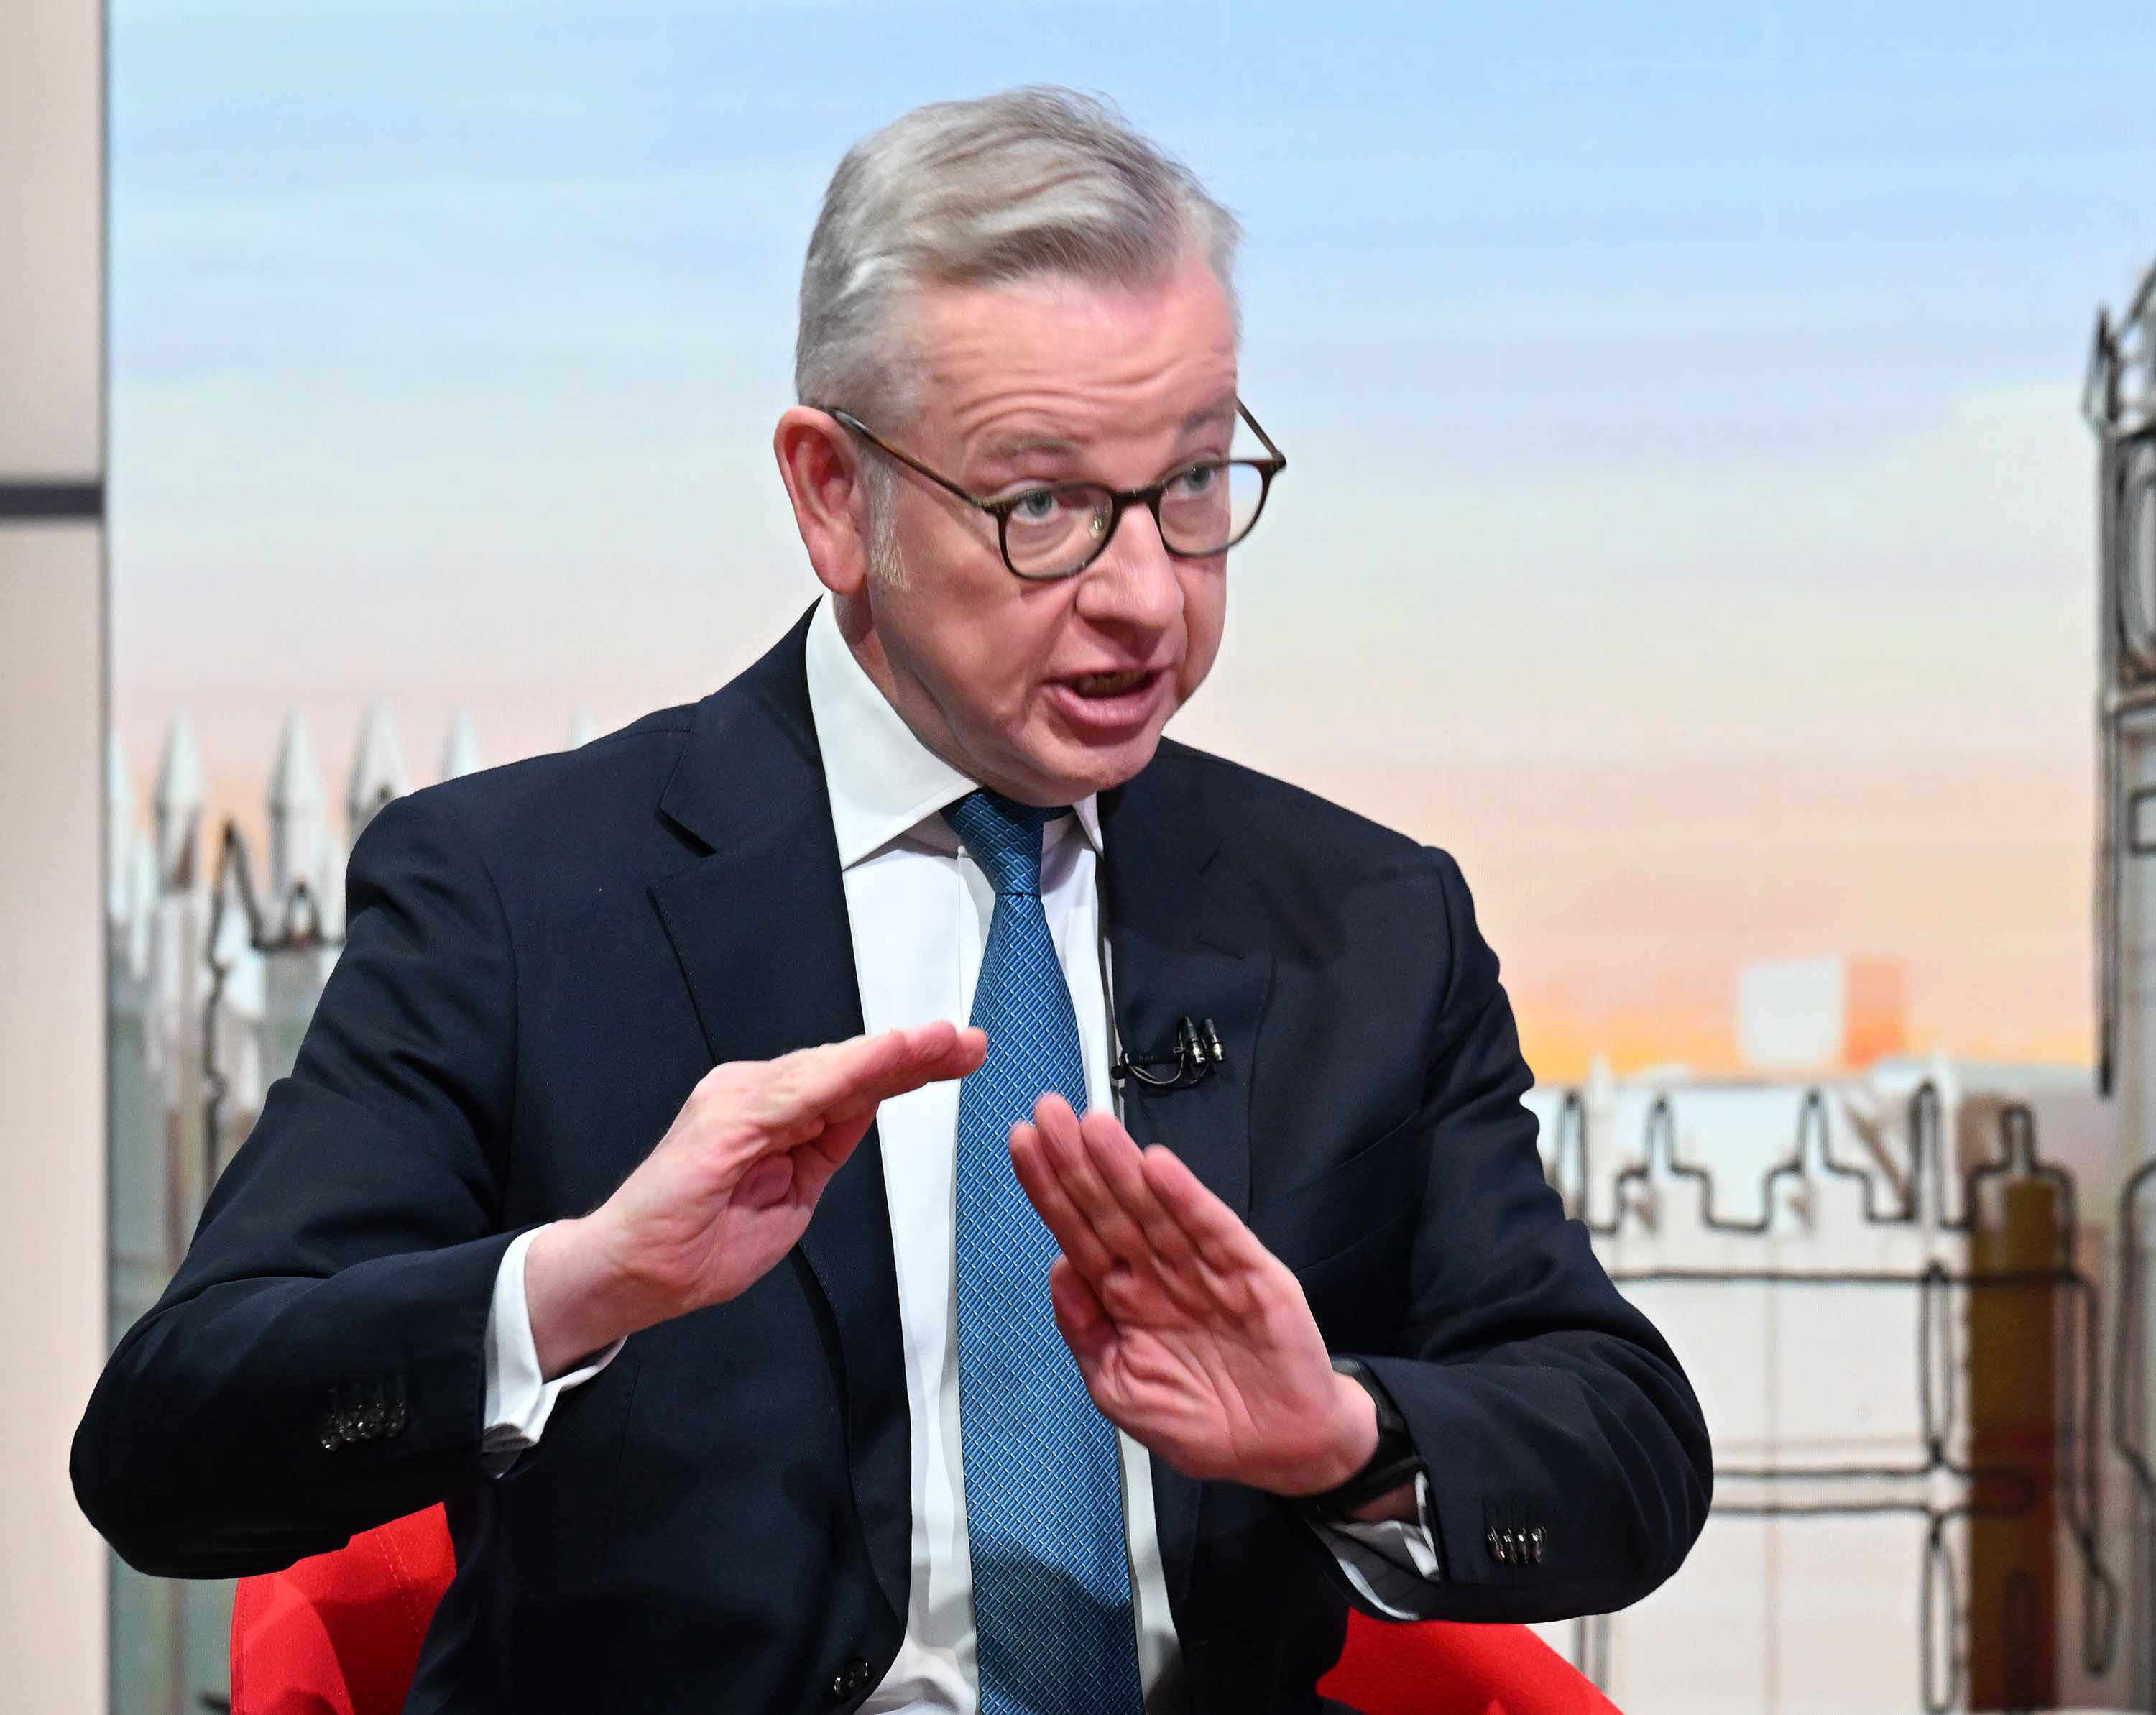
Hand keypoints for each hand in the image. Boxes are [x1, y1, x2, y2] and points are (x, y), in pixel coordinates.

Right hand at [526, 1023, 985, 1377]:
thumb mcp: (791, 1198)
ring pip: (830, 1068)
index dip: (907, 1065)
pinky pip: (798, 1092)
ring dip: (890, 1054)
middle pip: (848, 1066)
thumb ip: (823, 1151)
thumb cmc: (699, 1245)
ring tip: (942, 1042)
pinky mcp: (724, 1120)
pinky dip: (848, 1074)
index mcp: (772, 1113)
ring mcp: (737, 1100)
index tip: (960, 1053)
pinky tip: (886, 1061)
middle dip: (913, 1052)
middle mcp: (755, 1094)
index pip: (852, 1083)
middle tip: (970, 1041)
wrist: (631, 1275)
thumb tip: (863, 1113)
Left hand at [1009, 1094, 1383, 1499]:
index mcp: (1123, 1297)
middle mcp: (1158, 1274)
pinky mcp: (1251, 1274)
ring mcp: (1204, 1270)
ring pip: (1155, 1208)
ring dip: (1123, 1166)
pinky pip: (1213, 1231)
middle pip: (1110, 1207)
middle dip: (1077, 1161)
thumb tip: (1057, 1271)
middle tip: (1048, 1114)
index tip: (1025, 1146)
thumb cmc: (1201, 1421)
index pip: (1078, 1230)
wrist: (1281, 1450)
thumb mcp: (1120, 1389)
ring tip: (1093, 1128)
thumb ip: (1085, 1331)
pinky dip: (1188, 1199)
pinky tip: (1159, 1168)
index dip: (1050, 1187)